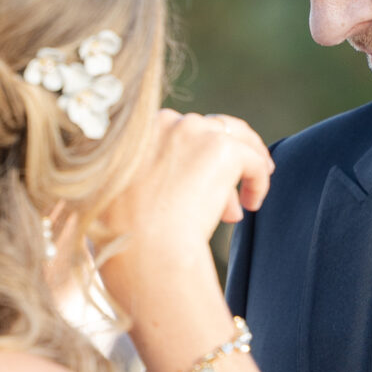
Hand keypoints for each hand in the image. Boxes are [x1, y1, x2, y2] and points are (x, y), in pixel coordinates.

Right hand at [96, 110, 274, 367]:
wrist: (144, 250)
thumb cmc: (124, 238)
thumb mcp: (113, 198)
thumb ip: (133, 181)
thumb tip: (164, 188)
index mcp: (135, 131)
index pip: (175, 132)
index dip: (191, 159)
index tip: (196, 189)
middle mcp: (163, 121)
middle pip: (206, 131)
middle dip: (217, 165)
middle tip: (227, 198)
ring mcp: (193, 131)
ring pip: (234, 137)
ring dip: (246, 163)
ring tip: (252, 191)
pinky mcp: (222, 149)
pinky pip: (252, 159)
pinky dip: (258, 180)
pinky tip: (253, 204)